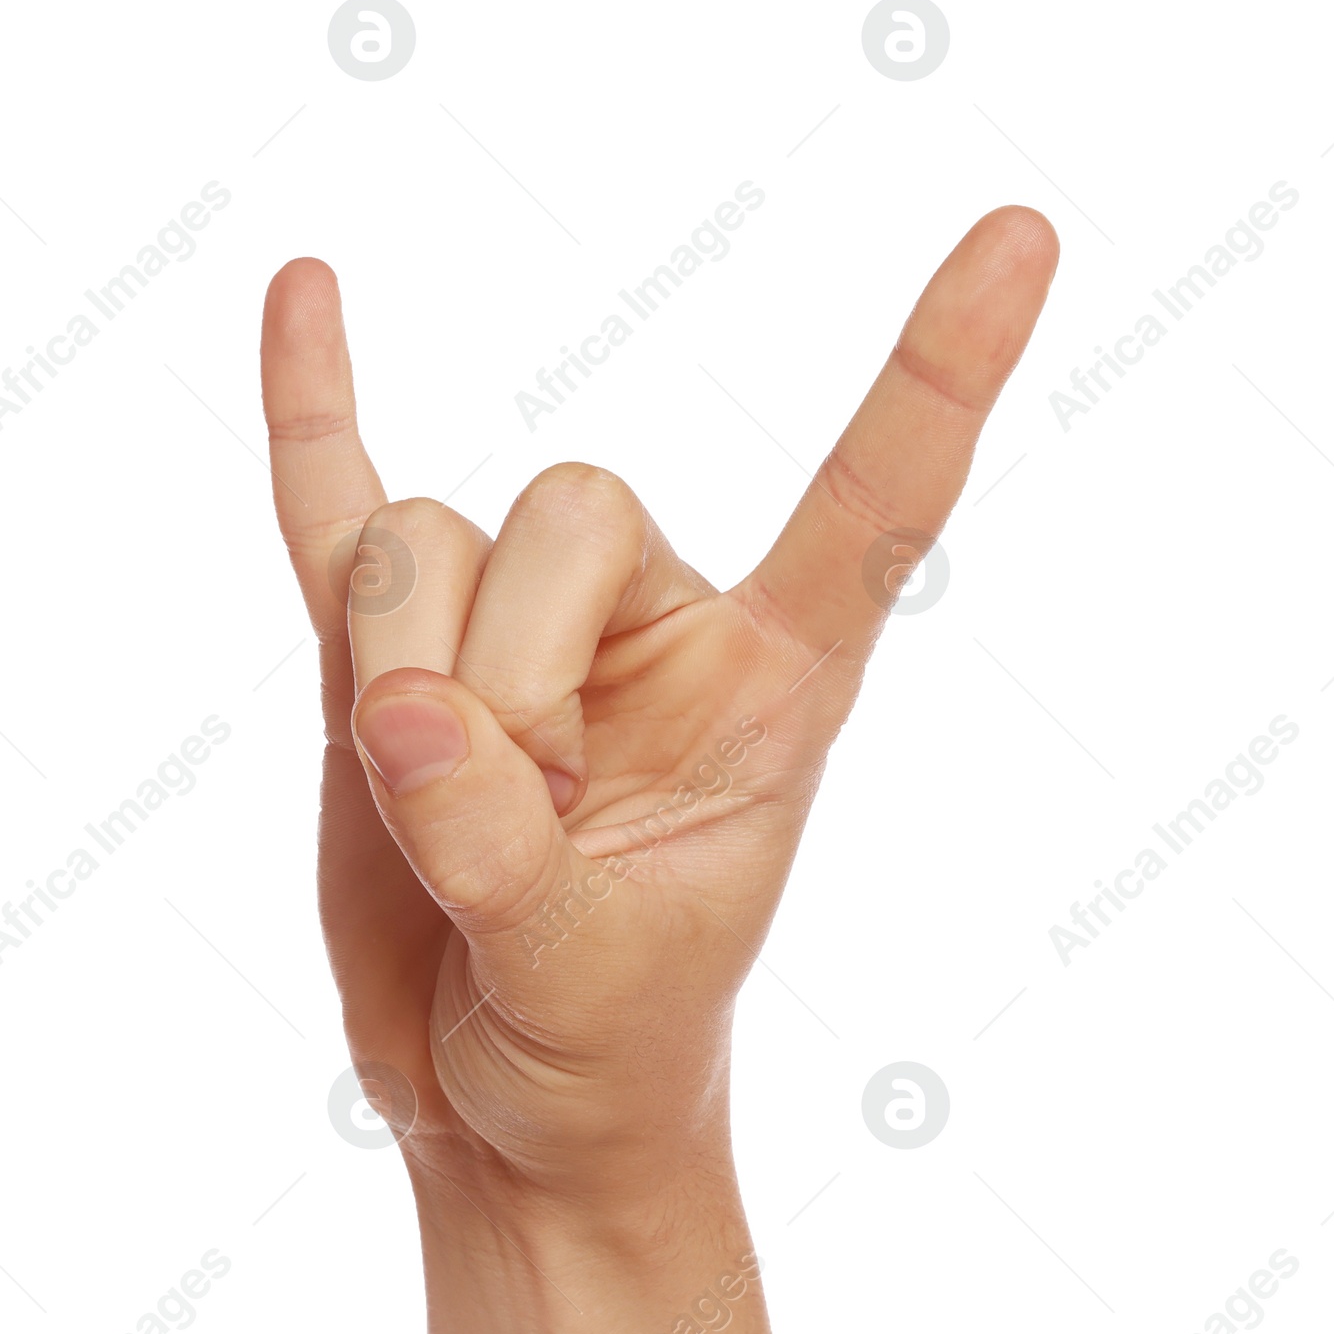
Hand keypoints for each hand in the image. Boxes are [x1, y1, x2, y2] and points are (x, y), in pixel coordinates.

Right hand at [260, 207, 1057, 1204]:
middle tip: (526, 817)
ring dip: (398, 669)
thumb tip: (402, 710)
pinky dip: (313, 417)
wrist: (509, 1097)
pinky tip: (308, 289)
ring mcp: (508, 634)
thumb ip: (503, 855)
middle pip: (565, 509)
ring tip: (440, 814)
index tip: (1025, 236)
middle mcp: (651, 630)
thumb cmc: (601, 1043)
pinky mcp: (384, 665)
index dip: (939, 377)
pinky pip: (340, 512)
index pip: (869, 510)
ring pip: (424, 538)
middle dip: (508, 670)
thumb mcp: (587, 981)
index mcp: (768, 686)